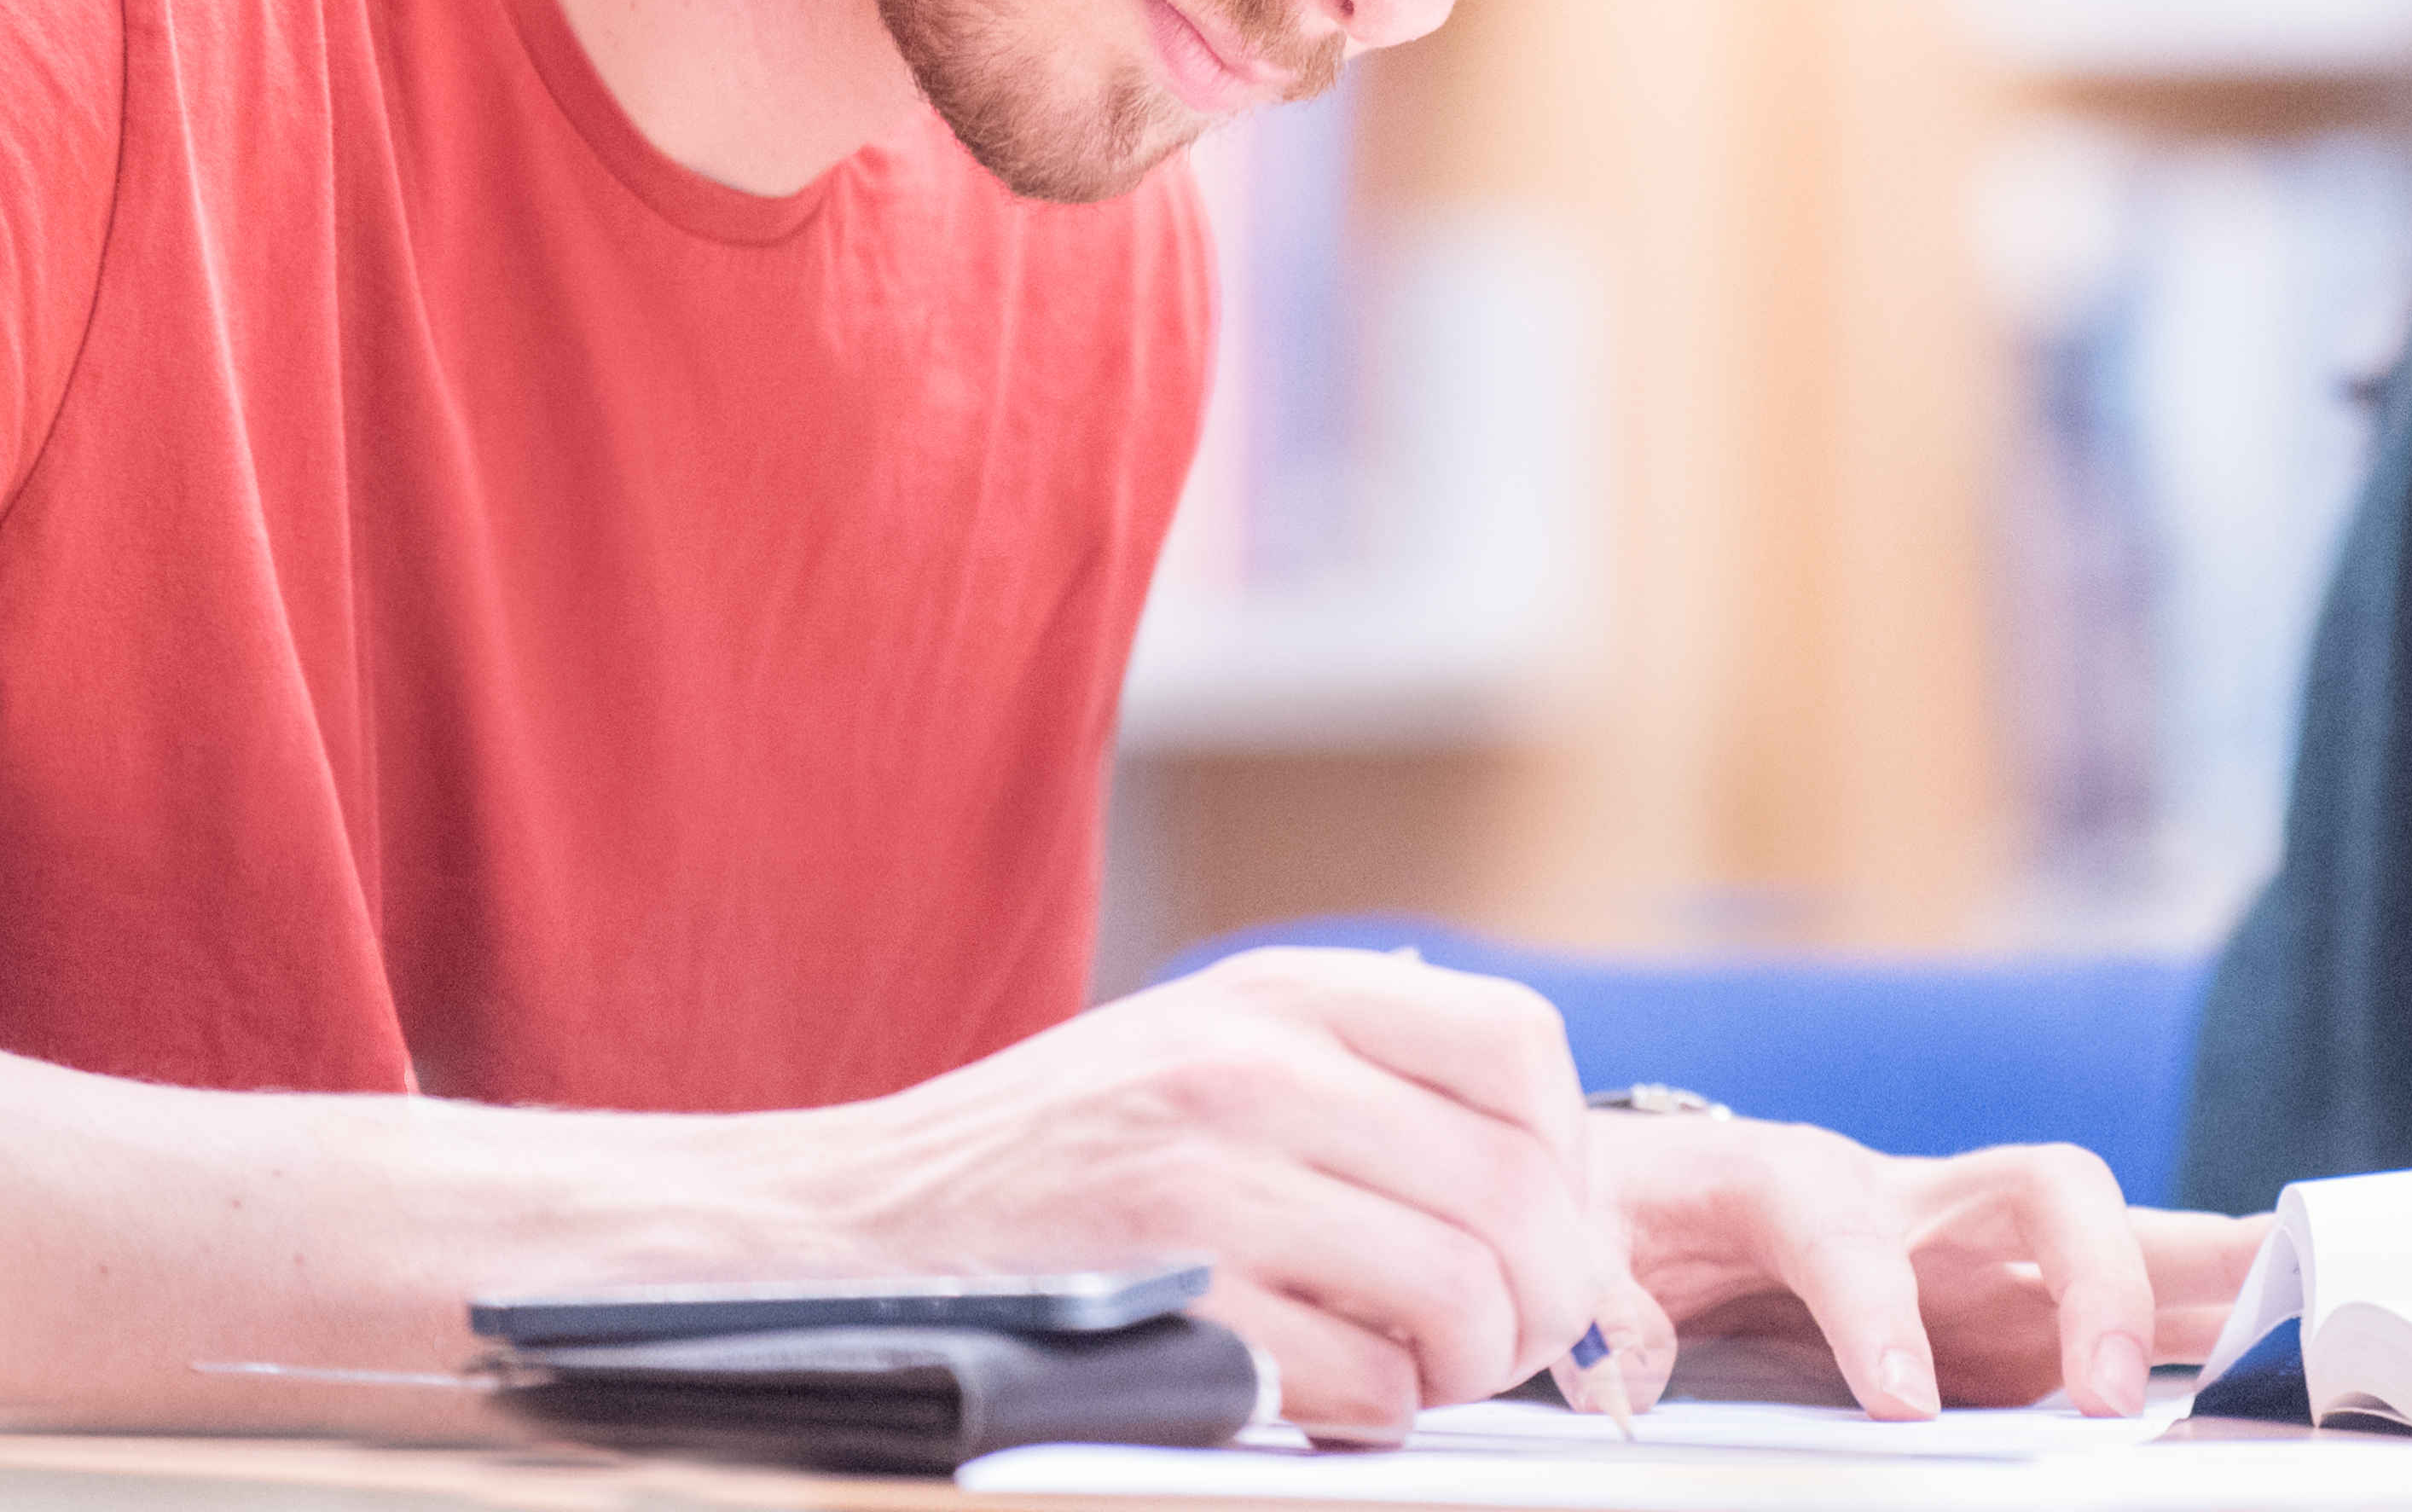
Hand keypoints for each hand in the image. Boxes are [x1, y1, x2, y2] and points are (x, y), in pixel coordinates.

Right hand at [734, 948, 1660, 1444]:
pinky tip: (1324, 1405)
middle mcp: (1254, 1065)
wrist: (843, 1228)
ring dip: (1463, 1367)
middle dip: (1543, 1298)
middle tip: (1506, 1347)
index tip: (1545, 1231)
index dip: (1568, 1160)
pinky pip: (1361, 1379)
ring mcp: (1207, 1181)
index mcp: (1281, 995)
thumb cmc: (1051, 1161)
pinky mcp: (1168, 1302)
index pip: (1519, 1049)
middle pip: (1518, 1190)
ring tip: (1414, 1378)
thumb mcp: (1205, 1057)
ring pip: (1458, 1290)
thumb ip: (1364, 1092)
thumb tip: (1560, 1206)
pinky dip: (1373, 1415)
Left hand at [1598, 1116, 2264, 1418]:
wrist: (1645, 1197)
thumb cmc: (1616, 1222)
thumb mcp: (1582, 1254)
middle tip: (2103, 1394)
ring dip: (2194, 1277)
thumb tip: (1628, 1368)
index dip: (1875, 1307)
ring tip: (2283, 1319)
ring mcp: (1978, 1245)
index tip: (1900, 1406)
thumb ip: (1603, 1305)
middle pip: (2038, 1186)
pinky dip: (2203, 1310)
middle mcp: (1910, 1198)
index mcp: (1786, 1178)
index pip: (1841, 1222)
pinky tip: (2270, 1340)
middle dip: (2092, 1273)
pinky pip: (2126, 1293)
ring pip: (2112, 1229)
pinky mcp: (2015, 1302)